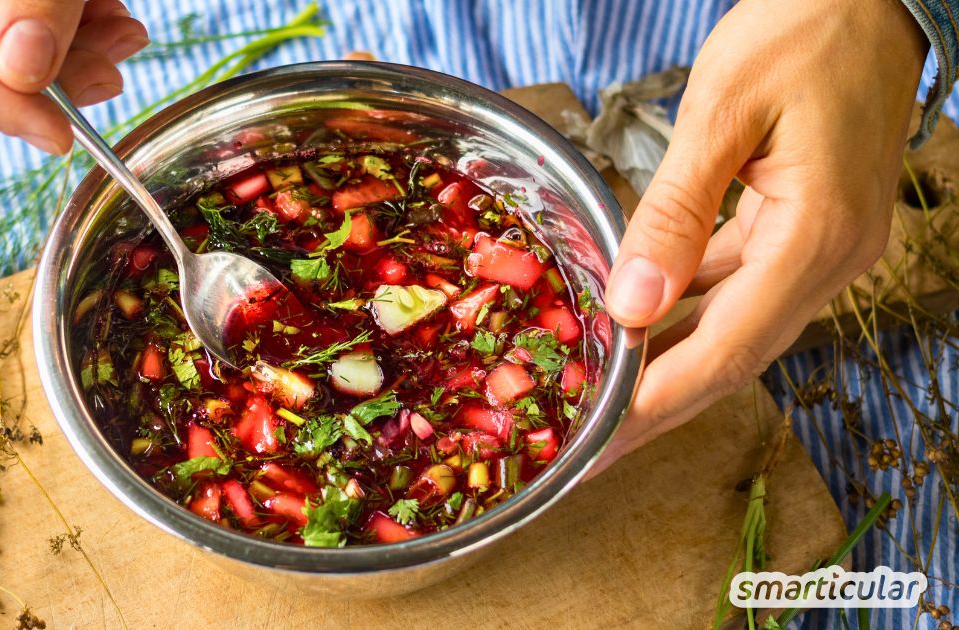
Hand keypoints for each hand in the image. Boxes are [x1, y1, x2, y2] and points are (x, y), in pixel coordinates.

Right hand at [0, 0, 149, 153]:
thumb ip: (32, 4)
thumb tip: (22, 73)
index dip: (4, 106)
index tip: (61, 140)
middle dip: (58, 78)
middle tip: (112, 76)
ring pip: (11, 43)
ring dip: (79, 53)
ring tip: (127, 37)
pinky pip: (27, 19)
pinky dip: (76, 28)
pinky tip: (114, 19)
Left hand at [591, 0, 926, 473]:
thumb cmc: (803, 30)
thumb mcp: (722, 114)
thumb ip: (674, 213)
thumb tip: (632, 306)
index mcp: (817, 236)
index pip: (728, 349)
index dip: (659, 403)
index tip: (600, 443)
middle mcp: (831, 258)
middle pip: (733, 355)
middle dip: (658, 404)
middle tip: (588, 447)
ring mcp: (826, 247)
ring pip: (736, 328)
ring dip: (671, 363)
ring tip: (602, 396)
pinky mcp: (809, 228)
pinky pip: (741, 288)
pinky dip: (690, 312)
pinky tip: (642, 323)